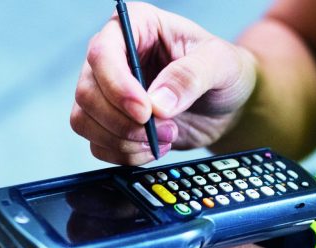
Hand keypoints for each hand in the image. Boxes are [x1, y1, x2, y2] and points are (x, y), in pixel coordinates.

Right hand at [71, 2, 256, 164]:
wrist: (230, 103)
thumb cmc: (226, 70)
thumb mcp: (220, 63)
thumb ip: (190, 76)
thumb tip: (158, 103)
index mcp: (136, 26)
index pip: (102, 53)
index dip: (117, 86)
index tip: (145, 112)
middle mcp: (115, 57)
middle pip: (87, 92)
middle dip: (123, 121)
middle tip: (165, 129)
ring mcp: (109, 91)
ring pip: (85, 121)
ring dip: (124, 140)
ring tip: (166, 137)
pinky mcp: (111, 122)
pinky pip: (98, 145)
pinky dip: (126, 154)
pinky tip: (155, 147)